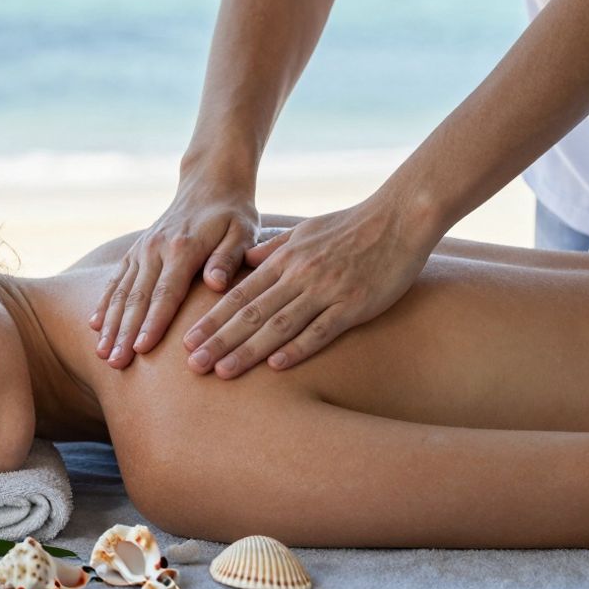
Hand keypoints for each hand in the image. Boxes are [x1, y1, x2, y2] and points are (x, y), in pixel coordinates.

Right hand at [91, 187, 258, 367]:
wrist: (209, 182)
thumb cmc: (233, 214)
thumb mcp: (243, 231)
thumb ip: (229, 257)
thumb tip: (217, 282)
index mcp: (183, 247)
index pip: (166, 293)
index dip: (153, 323)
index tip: (141, 349)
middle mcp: (156, 248)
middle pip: (137, 298)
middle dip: (124, 333)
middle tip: (115, 363)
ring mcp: (142, 249)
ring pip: (122, 292)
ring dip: (110, 324)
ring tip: (102, 354)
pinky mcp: (135, 251)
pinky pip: (116, 280)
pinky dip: (104, 304)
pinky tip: (94, 326)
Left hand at [182, 199, 432, 377]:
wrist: (399, 217)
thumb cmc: (351, 225)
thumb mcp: (304, 229)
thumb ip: (274, 248)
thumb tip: (246, 259)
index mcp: (284, 260)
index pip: (239, 294)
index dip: (212, 319)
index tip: (188, 340)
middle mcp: (299, 276)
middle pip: (250, 313)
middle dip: (219, 340)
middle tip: (192, 365)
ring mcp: (326, 291)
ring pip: (278, 325)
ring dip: (248, 350)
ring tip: (222, 371)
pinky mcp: (354, 304)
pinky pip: (321, 330)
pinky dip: (297, 348)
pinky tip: (276, 366)